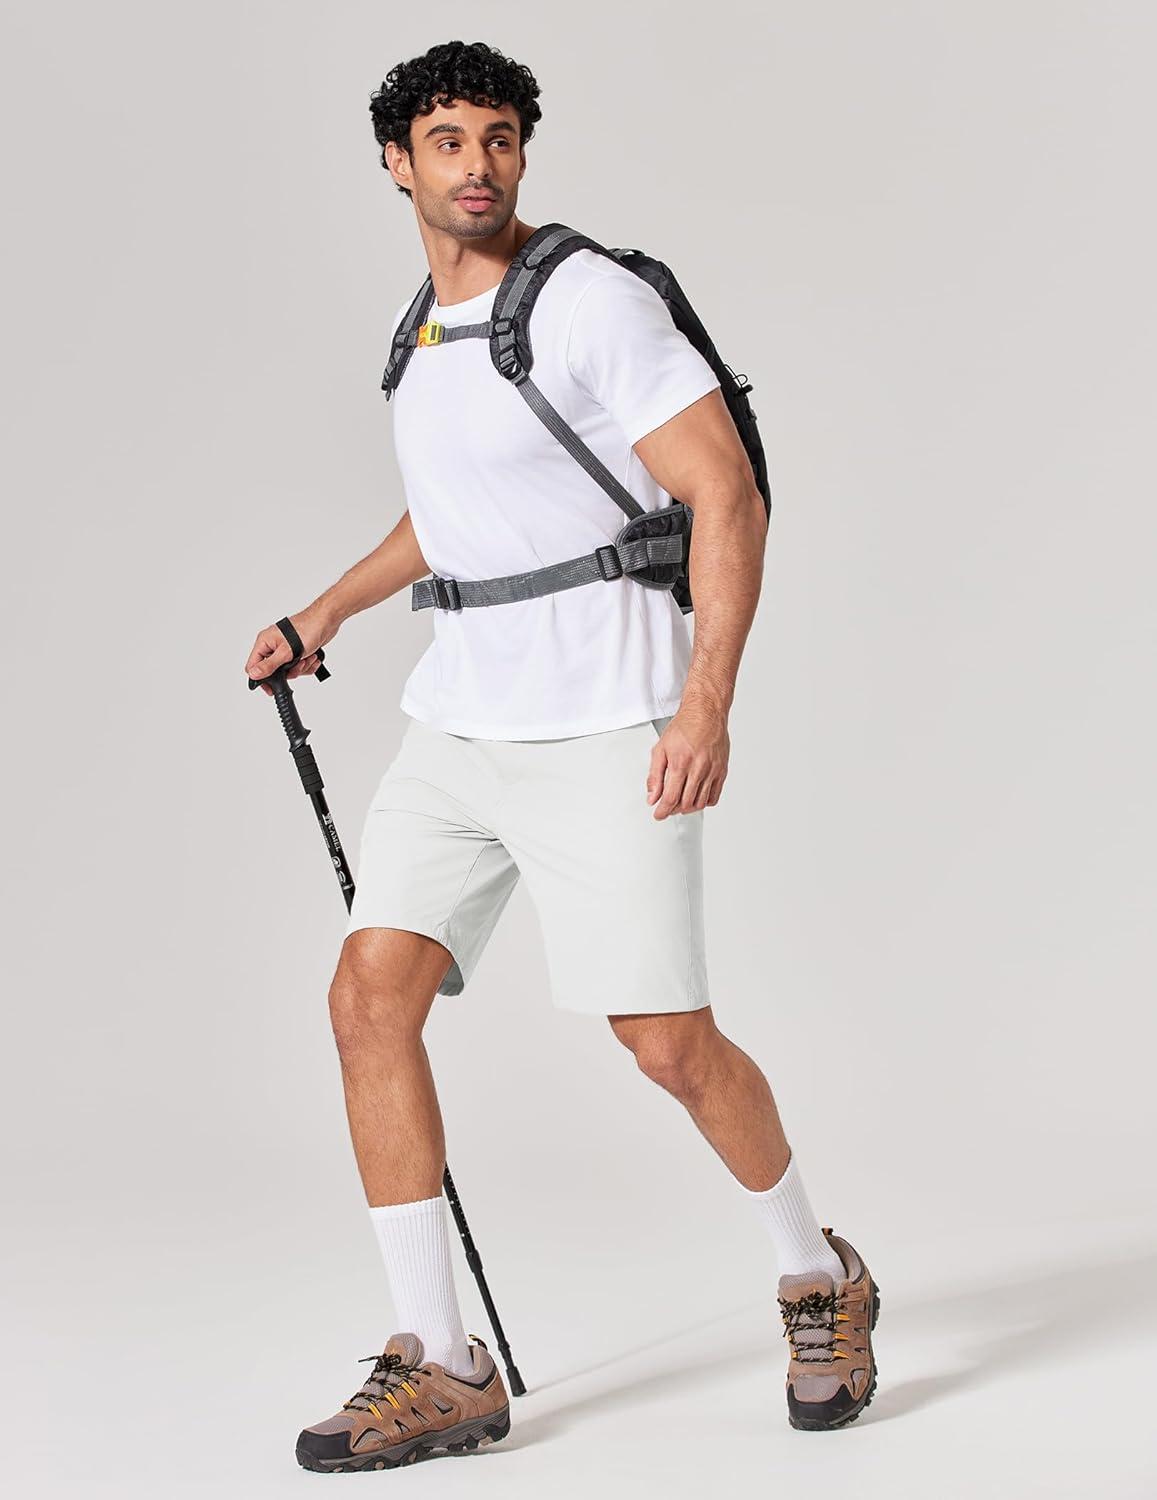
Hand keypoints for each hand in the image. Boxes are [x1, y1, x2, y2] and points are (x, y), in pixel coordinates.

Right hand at [245, 608, 335, 696]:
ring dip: (300, 667)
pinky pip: (298, 666)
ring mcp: (285, 648)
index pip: (253, 665)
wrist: (326, 621)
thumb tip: (253, 674)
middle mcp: (272, 645)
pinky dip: (307, 664)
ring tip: (307, 657)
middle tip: (296, 666)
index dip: (260, 678)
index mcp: (264, 642)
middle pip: (273, 670)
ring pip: (288, 670)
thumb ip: (269, 665)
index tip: (270, 688)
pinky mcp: (297, 651)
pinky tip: (312, 657)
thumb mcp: (286, 651)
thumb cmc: (307, 628)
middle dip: (288, 672)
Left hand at [646, 700, 729, 817]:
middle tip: (667, 807)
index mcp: (680, 763)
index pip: (671, 797)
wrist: (706, 713)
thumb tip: (652, 797)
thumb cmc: (684, 727)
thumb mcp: (660, 749)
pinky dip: (704, 803)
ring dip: (688, 808)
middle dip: (673, 810)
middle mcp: (698, 768)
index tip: (658, 815)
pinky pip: (714, 796)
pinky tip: (696, 797)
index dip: (663, 811)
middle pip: (686, 803)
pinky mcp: (722, 770)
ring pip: (700, 802)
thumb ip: (654, 775)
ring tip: (680, 803)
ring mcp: (712, 770)